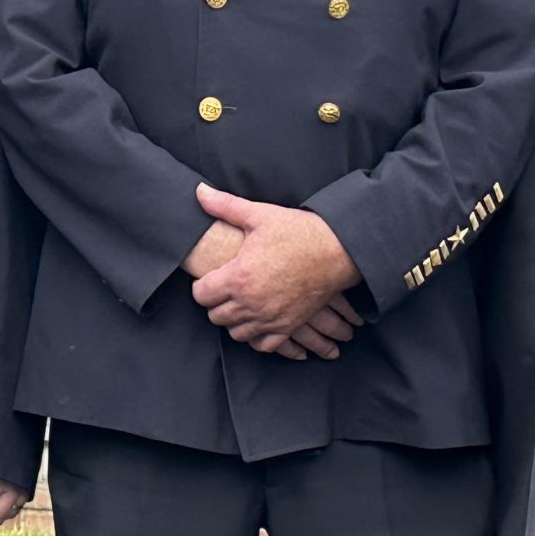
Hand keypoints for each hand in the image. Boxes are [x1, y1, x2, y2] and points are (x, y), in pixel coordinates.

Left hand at [190, 184, 361, 353]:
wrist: (335, 251)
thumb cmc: (297, 232)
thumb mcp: (259, 215)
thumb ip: (225, 205)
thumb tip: (199, 191)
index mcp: (238, 277)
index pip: (201, 295)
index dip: (201, 285)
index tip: (210, 277)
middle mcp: (251, 303)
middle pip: (215, 316)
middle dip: (215, 303)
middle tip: (224, 288)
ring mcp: (270, 318)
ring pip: (236, 333)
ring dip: (234, 320)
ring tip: (239, 303)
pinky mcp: (287, 326)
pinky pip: (263, 345)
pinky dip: (256, 337)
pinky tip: (257, 322)